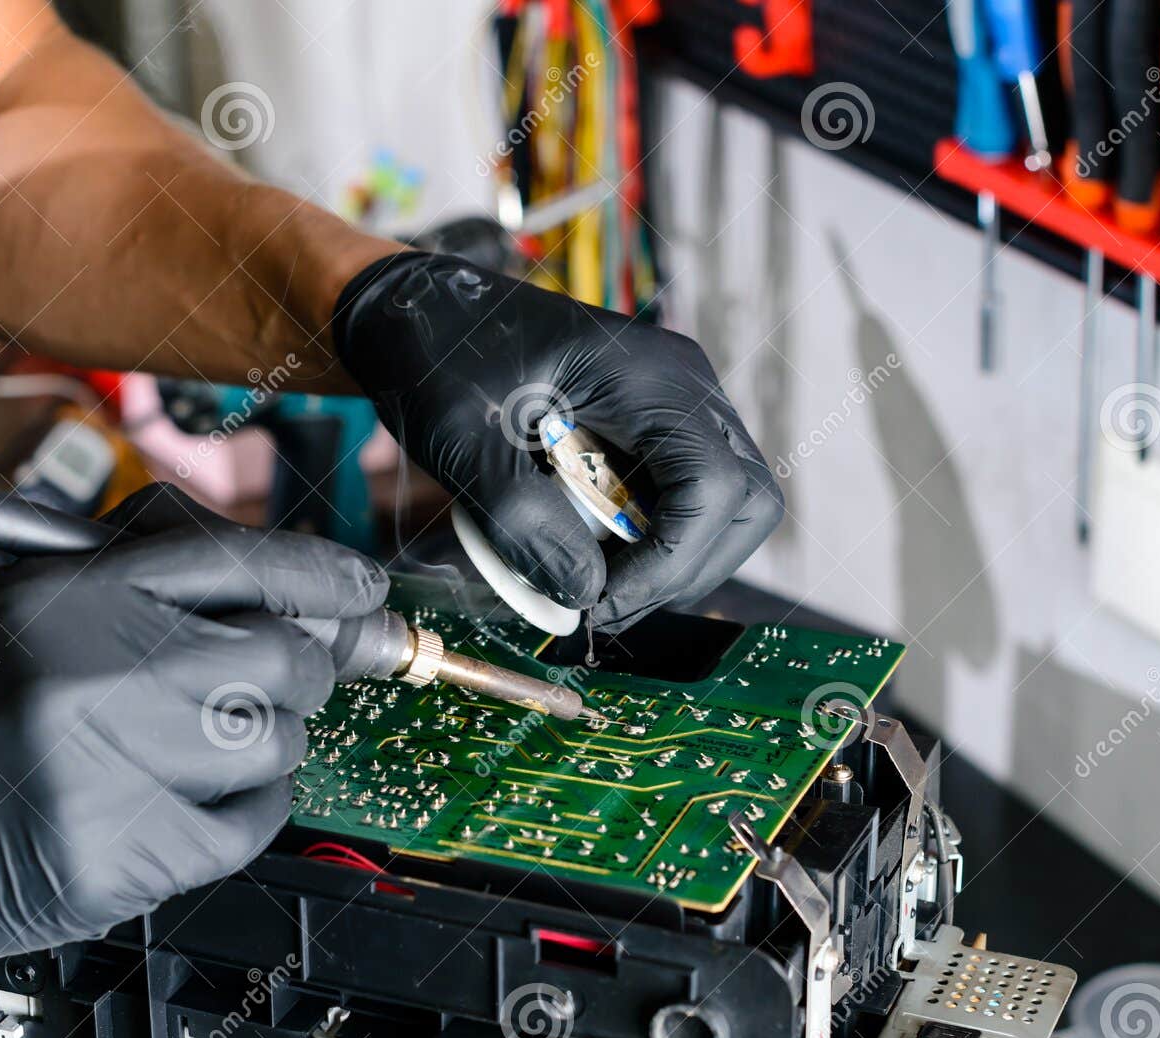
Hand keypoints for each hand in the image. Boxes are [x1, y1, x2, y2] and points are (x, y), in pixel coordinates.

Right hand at [0, 489, 386, 966]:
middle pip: (284, 656)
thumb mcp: (35, 594)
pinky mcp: (125, 854)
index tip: (362, 590)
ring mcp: (112, 768)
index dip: (323, 575)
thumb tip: (303, 588)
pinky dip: (244, 807)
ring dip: (263, 740)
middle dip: (294, 668)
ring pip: (279, 741)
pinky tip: (190, 796)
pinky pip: (254, 820)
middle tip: (266, 678)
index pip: (241, 562)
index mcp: (73, 592)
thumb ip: (158, 573)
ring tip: (196, 742)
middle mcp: (95, 671)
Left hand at [334, 253, 781, 631]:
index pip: (714, 488)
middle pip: (743, 502)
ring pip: (723, 506)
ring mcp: (672, 405)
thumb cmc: (436, 351)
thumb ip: (521, 516)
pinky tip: (584, 550)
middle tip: (603, 604)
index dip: (669, 564)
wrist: (415, 310)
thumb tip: (582, 592)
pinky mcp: (650, 427)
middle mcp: (681, 387)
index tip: (599, 603)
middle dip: (684, 570)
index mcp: (649, 375)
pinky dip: (646, 541)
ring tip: (590, 582)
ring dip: (669, 561)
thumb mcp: (462, 435)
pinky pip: (680, 498)